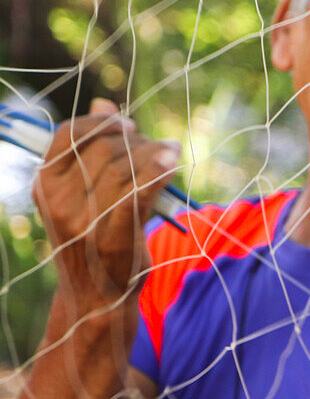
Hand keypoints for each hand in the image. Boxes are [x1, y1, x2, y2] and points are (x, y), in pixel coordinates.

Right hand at [32, 99, 180, 300]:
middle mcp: (59, 200)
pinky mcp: (114, 234)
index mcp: (45, 184)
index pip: (69, 134)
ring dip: (156, 153)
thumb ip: (90, 150)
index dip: (101, 122)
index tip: (126, 123)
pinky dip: (160, 171)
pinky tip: (173, 162)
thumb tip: (102, 102)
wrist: (96, 296)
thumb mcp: (80, 194)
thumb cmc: (93, 238)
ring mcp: (85, 219)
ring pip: (127, 166)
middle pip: (105, 148)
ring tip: (171, 152)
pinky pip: (141, 190)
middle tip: (155, 145)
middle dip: (136, 140)